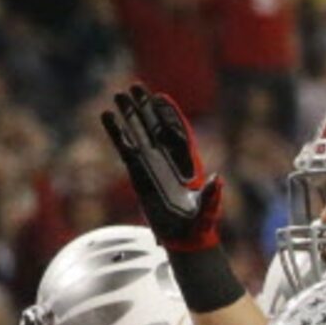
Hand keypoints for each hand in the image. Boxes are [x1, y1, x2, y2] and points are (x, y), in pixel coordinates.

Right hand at [100, 84, 225, 252]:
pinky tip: (107, 117)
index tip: (160, 96)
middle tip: (134, 86)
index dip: (170, 115)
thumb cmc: (200, 224)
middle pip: (156, 127)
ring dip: (129, 115)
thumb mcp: (208, 210)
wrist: (184, 238)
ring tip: (118, 95)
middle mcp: (169, 160)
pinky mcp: (138, 173)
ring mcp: (152, 165)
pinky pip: (125, 149)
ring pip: (139, 134)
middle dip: (145, 107)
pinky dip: (116, 134)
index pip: (179, 133)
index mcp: (189, 163)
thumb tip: (218, 179)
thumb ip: (212, 196)